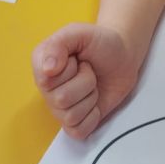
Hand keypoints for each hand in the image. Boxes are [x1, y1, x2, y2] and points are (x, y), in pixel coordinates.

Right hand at [32, 24, 139, 139]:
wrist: (123, 56)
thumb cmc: (101, 43)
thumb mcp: (81, 32)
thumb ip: (60, 43)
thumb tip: (47, 69)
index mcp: (42, 64)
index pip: (46, 80)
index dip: (68, 69)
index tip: (76, 58)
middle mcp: (47, 88)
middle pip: (61, 99)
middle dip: (85, 82)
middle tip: (88, 70)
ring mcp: (59, 107)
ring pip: (71, 116)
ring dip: (90, 97)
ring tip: (92, 83)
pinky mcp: (74, 122)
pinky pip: (78, 130)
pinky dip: (93, 116)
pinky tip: (94, 101)